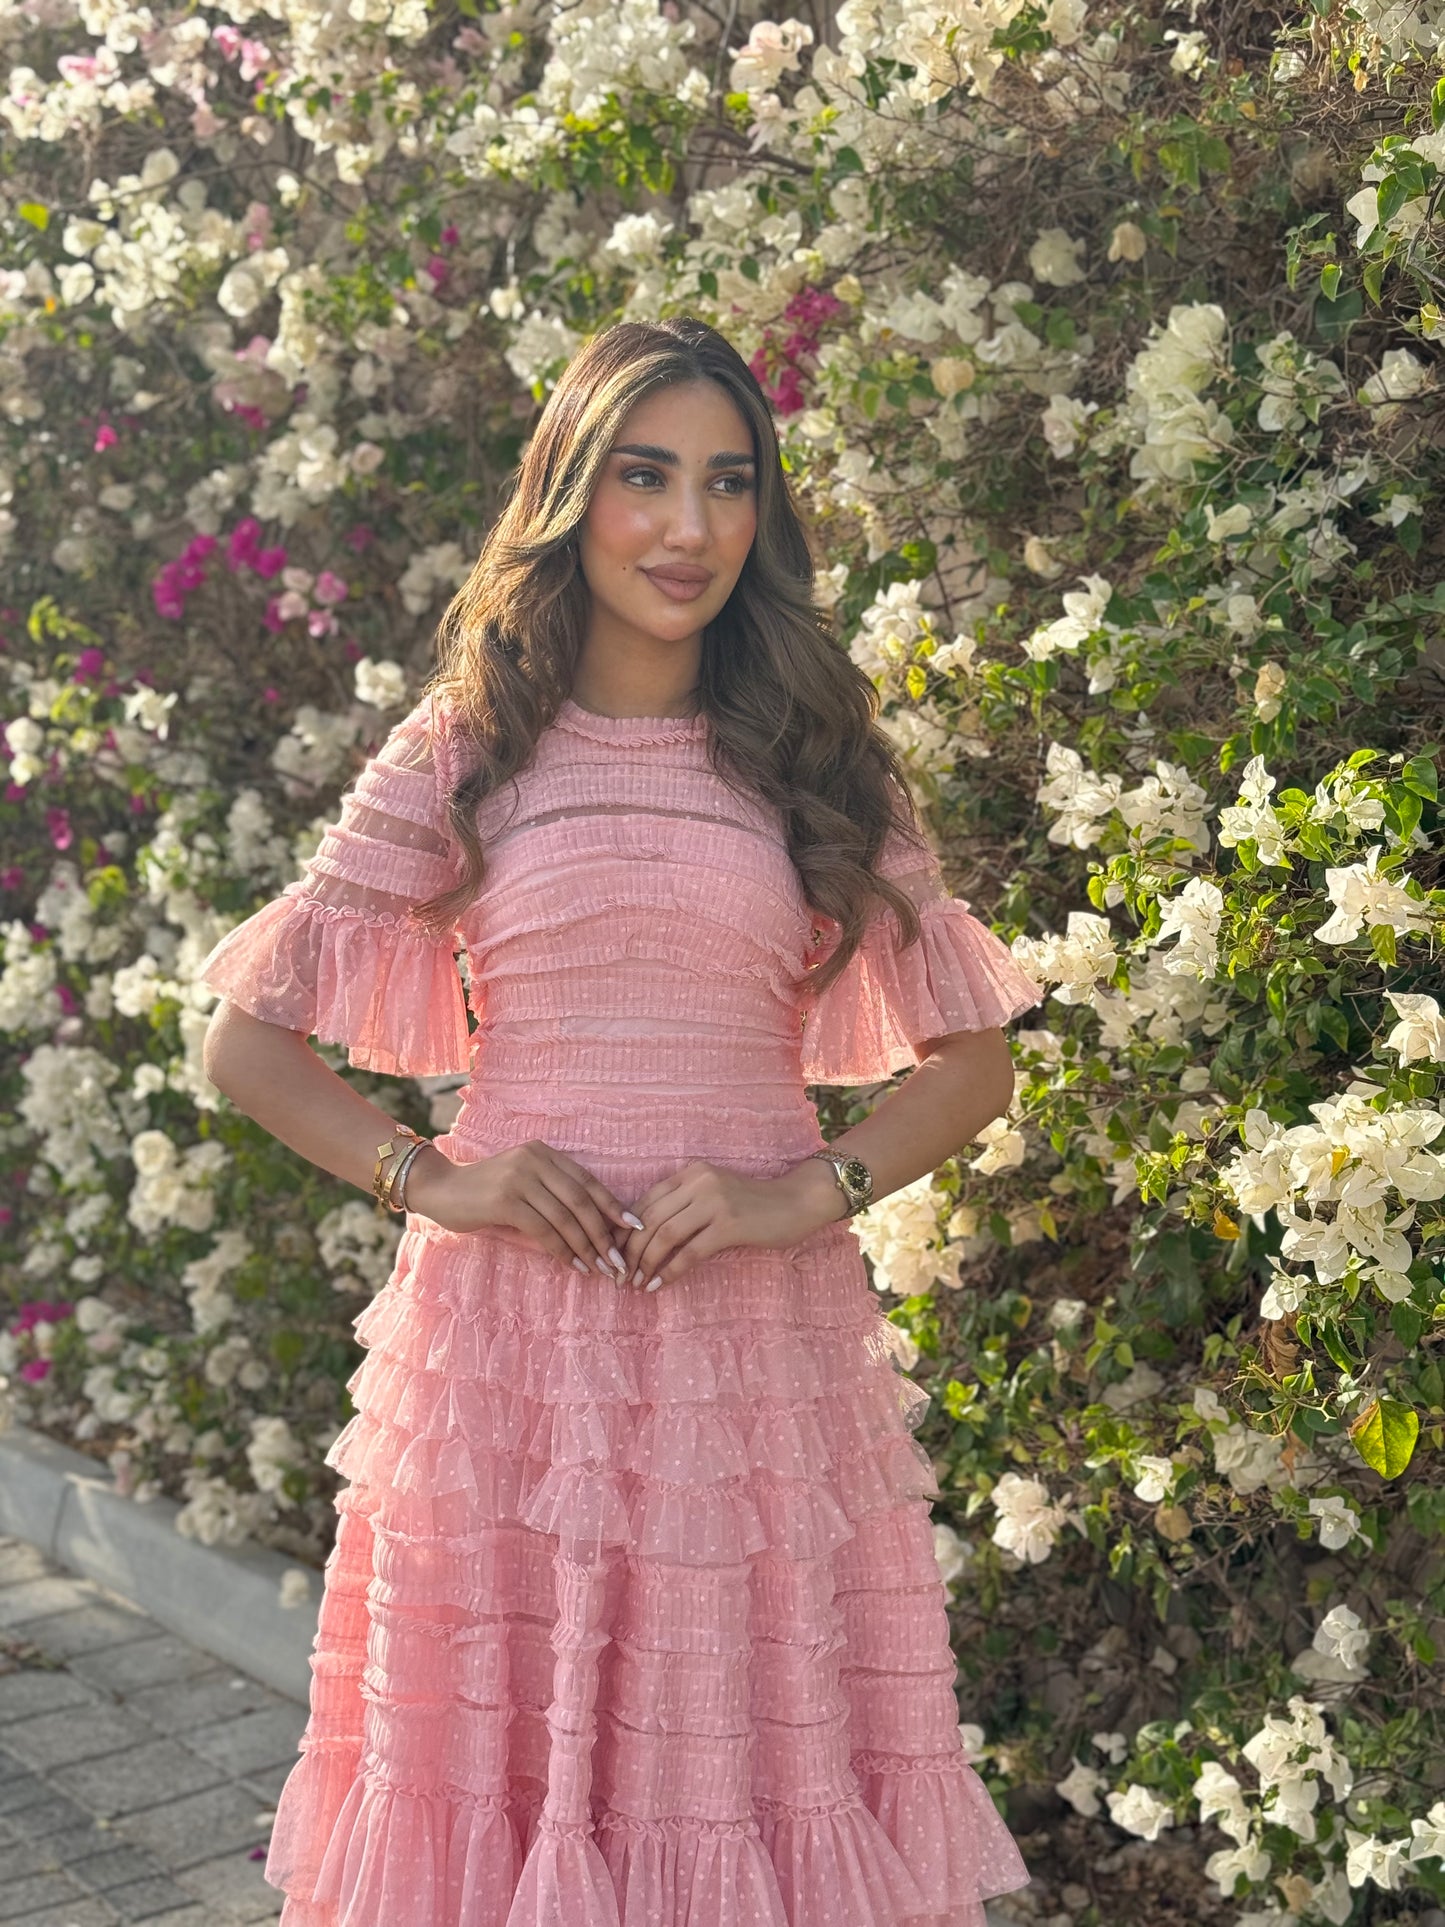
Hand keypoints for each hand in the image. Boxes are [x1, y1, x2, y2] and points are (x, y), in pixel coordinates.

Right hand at [404, 1140, 641, 1280]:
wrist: (440, 1189)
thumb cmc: (484, 1193)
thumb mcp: (523, 1187)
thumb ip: (552, 1200)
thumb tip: (593, 1233)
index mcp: (544, 1153)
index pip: (588, 1181)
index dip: (613, 1206)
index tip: (634, 1228)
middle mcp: (535, 1159)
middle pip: (581, 1200)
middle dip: (604, 1233)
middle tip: (619, 1260)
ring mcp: (520, 1178)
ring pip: (565, 1217)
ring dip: (587, 1247)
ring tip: (601, 1269)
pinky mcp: (505, 1200)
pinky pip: (544, 1229)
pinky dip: (562, 1250)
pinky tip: (573, 1265)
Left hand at [614, 1157, 848, 1293]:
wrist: (797, 1202)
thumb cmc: (754, 1203)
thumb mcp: (714, 1195)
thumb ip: (686, 1205)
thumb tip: (647, 1236)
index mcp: (691, 1173)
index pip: (646, 1202)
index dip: (625, 1230)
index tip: (614, 1253)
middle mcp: (699, 1183)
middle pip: (650, 1219)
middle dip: (629, 1250)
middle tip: (620, 1275)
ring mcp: (714, 1202)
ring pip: (665, 1235)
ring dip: (645, 1263)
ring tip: (636, 1283)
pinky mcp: (729, 1225)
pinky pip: (690, 1252)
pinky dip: (670, 1270)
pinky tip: (659, 1285)